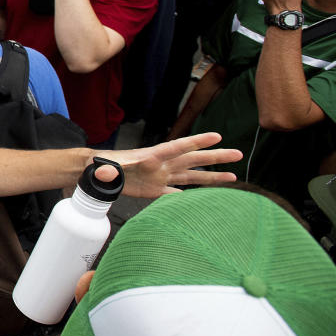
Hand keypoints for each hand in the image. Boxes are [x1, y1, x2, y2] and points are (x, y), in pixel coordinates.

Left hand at [97, 132, 240, 196]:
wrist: (96, 172)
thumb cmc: (101, 165)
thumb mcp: (105, 166)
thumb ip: (108, 170)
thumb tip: (106, 172)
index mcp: (152, 156)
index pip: (177, 147)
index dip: (196, 142)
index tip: (216, 136)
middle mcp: (162, 165)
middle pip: (193, 159)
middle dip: (215, 157)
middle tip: (238, 153)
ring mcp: (161, 177)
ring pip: (192, 176)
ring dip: (212, 177)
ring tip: (234, 177)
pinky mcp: (156, 190)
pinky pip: (178, 193)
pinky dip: (192, 196)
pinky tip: (208, 199)